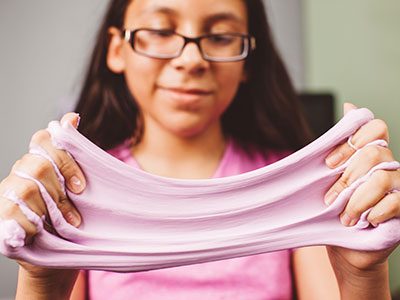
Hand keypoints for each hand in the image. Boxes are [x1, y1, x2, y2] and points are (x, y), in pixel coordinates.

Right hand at [0, 113, 85, 296]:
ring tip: (66, 226)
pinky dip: (33, 226)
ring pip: (25, 189)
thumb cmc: (74, 216)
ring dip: (50, 211)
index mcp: (40, 162)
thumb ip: (75, 154)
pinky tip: (41, 232)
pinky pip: (12, 215)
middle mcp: (20, 174)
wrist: (64, 254)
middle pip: (37, 165)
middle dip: (60, 190)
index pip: (44, 140)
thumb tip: (71, 117)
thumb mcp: (80, 187)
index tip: (82, 186)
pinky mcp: (1, 219)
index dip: (65, 159)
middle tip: (75, 214)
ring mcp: (7, 196)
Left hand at [324, 103, 399, 270]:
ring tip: (344, 216)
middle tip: (330, 197)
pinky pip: (396, 202)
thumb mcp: (330, 176)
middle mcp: (389, 166)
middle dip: (346, 177)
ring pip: (381, 178)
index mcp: (371, 154)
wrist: (345, 245)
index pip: (375, 128)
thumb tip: (350, 105)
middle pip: (373, 154)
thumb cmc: (335, 208)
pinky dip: (374, 212)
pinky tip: (365, 221)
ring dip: (356, 200)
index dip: (353, 139)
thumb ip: (340, 144)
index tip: (328, 162)